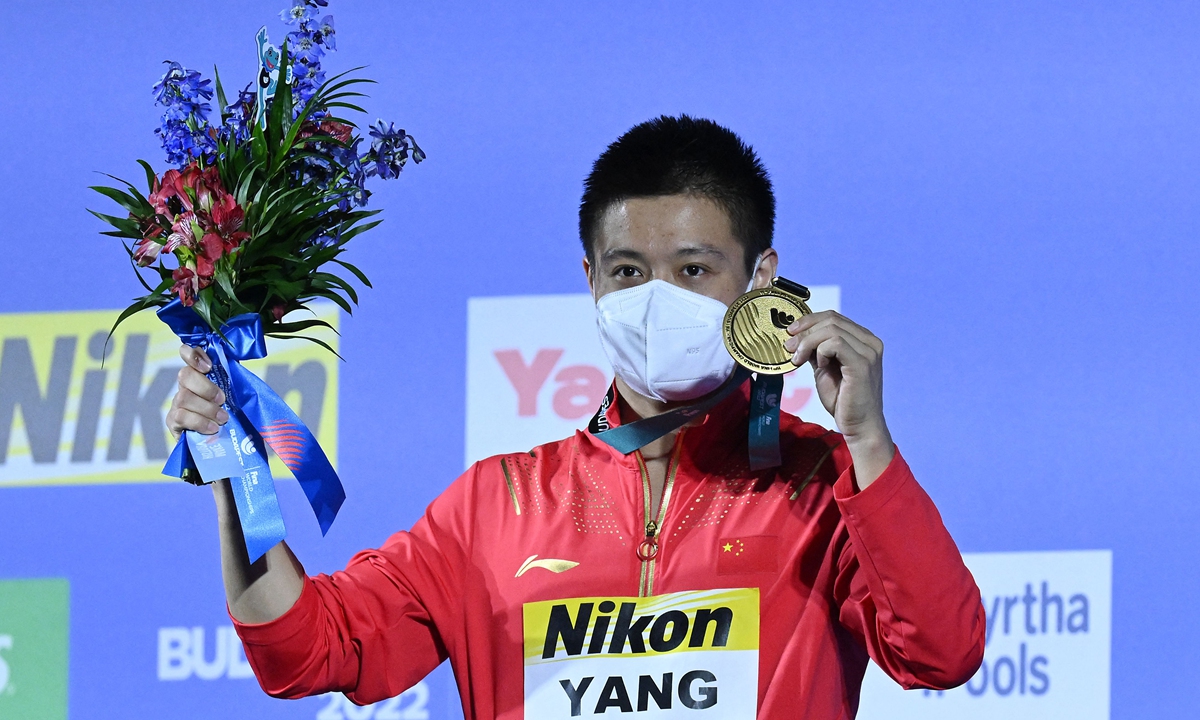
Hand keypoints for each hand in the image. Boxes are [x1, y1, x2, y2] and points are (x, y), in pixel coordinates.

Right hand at [166, 345, 228, 437]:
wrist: (219, 443)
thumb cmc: (228, 415)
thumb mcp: (233, 397)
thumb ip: (234, 384)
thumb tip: (246, 378)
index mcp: (200, 374)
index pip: (188, 354)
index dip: (194, 355)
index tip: (209, 367)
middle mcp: (185, 386)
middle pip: (185, 375)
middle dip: (206, 388)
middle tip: (222, 400)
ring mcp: (176, 402)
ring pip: (183, 397)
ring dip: (206, 408)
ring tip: (222, 419)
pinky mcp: (172, 421)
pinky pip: (181, 416)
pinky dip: (199, 422)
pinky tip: (212, 428)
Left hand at [783, 311, 893, 487]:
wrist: (858, 426)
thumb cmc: (842, 400)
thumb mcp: (824, 368)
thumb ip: (816, 350)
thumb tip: (796, 335)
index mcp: (863, 340)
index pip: (833, 317)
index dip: (808, 321)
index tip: (790, 333)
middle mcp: (870, 342)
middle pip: (831, 319)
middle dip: (804, 330)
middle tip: (788, 346)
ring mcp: (869, 352)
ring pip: (831, 329)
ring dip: (807, 341)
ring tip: (797, 358)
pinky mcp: (863, 364)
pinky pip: (835, 343)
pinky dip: (820, 350)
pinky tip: (817, 365)